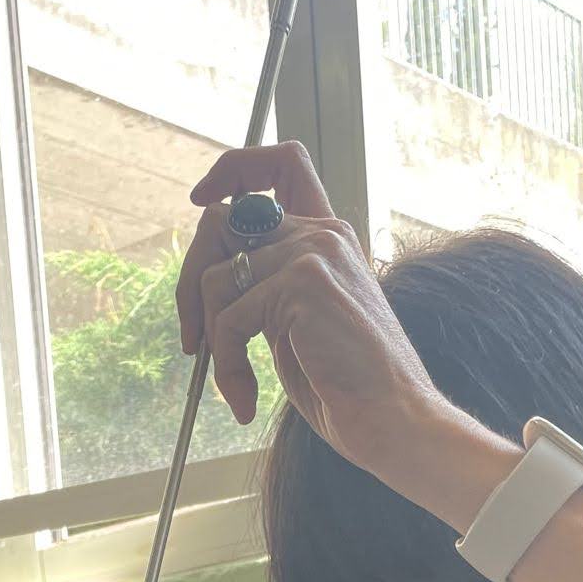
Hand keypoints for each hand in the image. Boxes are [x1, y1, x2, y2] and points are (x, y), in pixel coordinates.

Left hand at [175, 142, 458, 498]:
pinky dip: (226, 367)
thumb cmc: (349, 386)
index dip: (233, 171)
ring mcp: (313, 254)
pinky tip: (244, 399)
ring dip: (212, 340)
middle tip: (193, 340)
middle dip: (190, 281)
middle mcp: (322, 233)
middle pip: (221, 220)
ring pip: (216, 276)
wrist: (392, 417)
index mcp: (327, 237)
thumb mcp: (301, 325)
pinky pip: (228, 320)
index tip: (201, 200)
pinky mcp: (301, 285)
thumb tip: (213, 284)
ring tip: (234, 384)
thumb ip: (269, 291)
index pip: (281, 163)